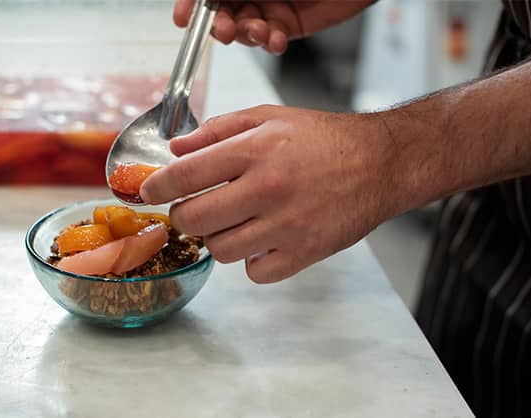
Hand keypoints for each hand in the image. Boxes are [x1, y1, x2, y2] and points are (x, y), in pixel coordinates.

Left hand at [140, 105, 408, 282]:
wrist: (381, 164)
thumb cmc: (325, 139)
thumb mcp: (271, 117)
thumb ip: (220, 129)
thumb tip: (177, 148)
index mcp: (257, 150)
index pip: (186, 174)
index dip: (157, 186)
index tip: (150, 191)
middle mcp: (269, 188)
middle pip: (195, 219)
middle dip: (184, 216)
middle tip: (193, 209)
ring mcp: (287, 225)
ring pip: (221, 250)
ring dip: (219, 238)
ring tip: (236, 222)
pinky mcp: (305, 252)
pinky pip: (255, 272)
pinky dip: (252, 261)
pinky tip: (263, 240)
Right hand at [173, 0, 374, 53]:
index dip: (191, 5)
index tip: (182, 18)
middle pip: (221, 12)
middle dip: (220, 24)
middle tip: (226, 30)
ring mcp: (269, 7)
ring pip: (244, 29)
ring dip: (248, 34)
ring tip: (261, 30)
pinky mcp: (288, 25)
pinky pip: (270, 40)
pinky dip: (271, 43)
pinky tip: (277, 38)